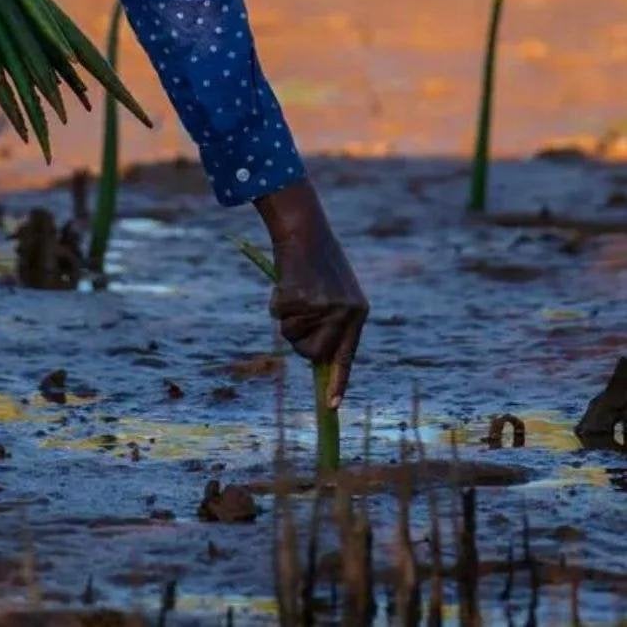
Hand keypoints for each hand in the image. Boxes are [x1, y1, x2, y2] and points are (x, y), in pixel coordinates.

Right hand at [254, 179, 368, 407]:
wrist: (305, 228)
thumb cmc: (316, 260)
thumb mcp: (333, 292)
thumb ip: (331, 322)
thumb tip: (317, 359)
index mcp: (359, 313)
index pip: (347, 356)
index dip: (338, 383)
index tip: (331, 406)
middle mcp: (345, 313)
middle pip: (313, 353)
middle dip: (298, 341)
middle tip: (295, 315)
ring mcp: (323, 306)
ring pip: (291, 335)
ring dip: (285, 318)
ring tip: (294, 290)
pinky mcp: (301, 297)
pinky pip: (277, 314)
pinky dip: (275, 300)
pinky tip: (286, 280)